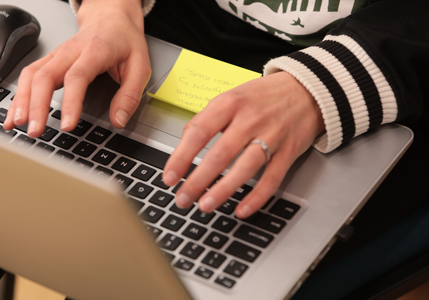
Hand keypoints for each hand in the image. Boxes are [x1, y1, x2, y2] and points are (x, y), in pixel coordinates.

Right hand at [3, 0, 150, 135]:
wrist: (111, 16)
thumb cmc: (124, 40)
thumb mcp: (140, 66)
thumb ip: (130, 95)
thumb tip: (119, 121)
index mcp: (94, 51)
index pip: (77, 77)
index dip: (70, 102)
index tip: (67, 124)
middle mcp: (70, 52)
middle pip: (45, 76)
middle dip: (37, 106)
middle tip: (36, 130)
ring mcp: (56, 55)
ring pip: (31, 75)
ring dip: (22, 101)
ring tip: (18, 126)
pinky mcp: (49, 61)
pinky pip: (28, 76)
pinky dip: (18, 96)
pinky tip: (14, 115)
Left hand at [162, 72, 324, 218]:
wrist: (307, 90)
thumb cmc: (263, 96)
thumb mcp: (230, 96)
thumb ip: (207, 118)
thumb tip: (184, 142)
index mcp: (230, 103)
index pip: (199, 132)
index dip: (181, 157)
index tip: (170, 177)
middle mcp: (250, 119)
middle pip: (220, 154)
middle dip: (198, 181)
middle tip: (183, 198)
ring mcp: (271, 136)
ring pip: (245, 168)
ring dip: (223, 190)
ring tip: (205, 206)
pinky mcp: (289, 151)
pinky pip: (272, 179)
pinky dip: (257, 197)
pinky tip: (242, 210)